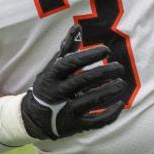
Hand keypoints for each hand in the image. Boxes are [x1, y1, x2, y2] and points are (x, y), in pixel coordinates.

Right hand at [21, 25, 127, 139]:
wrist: (32, 117)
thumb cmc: (48, 86)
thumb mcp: (52, 68)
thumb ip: (67, 49)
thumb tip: (77, 27)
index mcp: (51, 76)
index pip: (70, 62)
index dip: (89, 56)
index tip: (106, 50)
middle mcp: (57, 93)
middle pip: (82, 81)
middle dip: (103, 73)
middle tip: (119, 67)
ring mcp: (65, 110)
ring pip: (90, 100)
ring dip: (108, 91)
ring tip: (121, 83)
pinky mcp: (74, 125)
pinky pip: (95, 121)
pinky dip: (109, 114)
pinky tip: (120, 104)